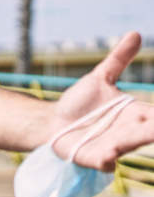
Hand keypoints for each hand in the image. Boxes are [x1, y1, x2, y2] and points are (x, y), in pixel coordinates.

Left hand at [50, 31, 152, 169]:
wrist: (53, 121)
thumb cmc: (81, 103)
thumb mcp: (100, 78)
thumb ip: (118, 59)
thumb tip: (135, 33)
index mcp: (135, 114)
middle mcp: (128, 131)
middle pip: (148, 131)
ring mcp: (111, 146)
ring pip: (129, 144)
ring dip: (136, 140)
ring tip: (145, 134)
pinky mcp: (92, 158)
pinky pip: (103, 162)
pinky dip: (106, 161)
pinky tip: (109, 159)